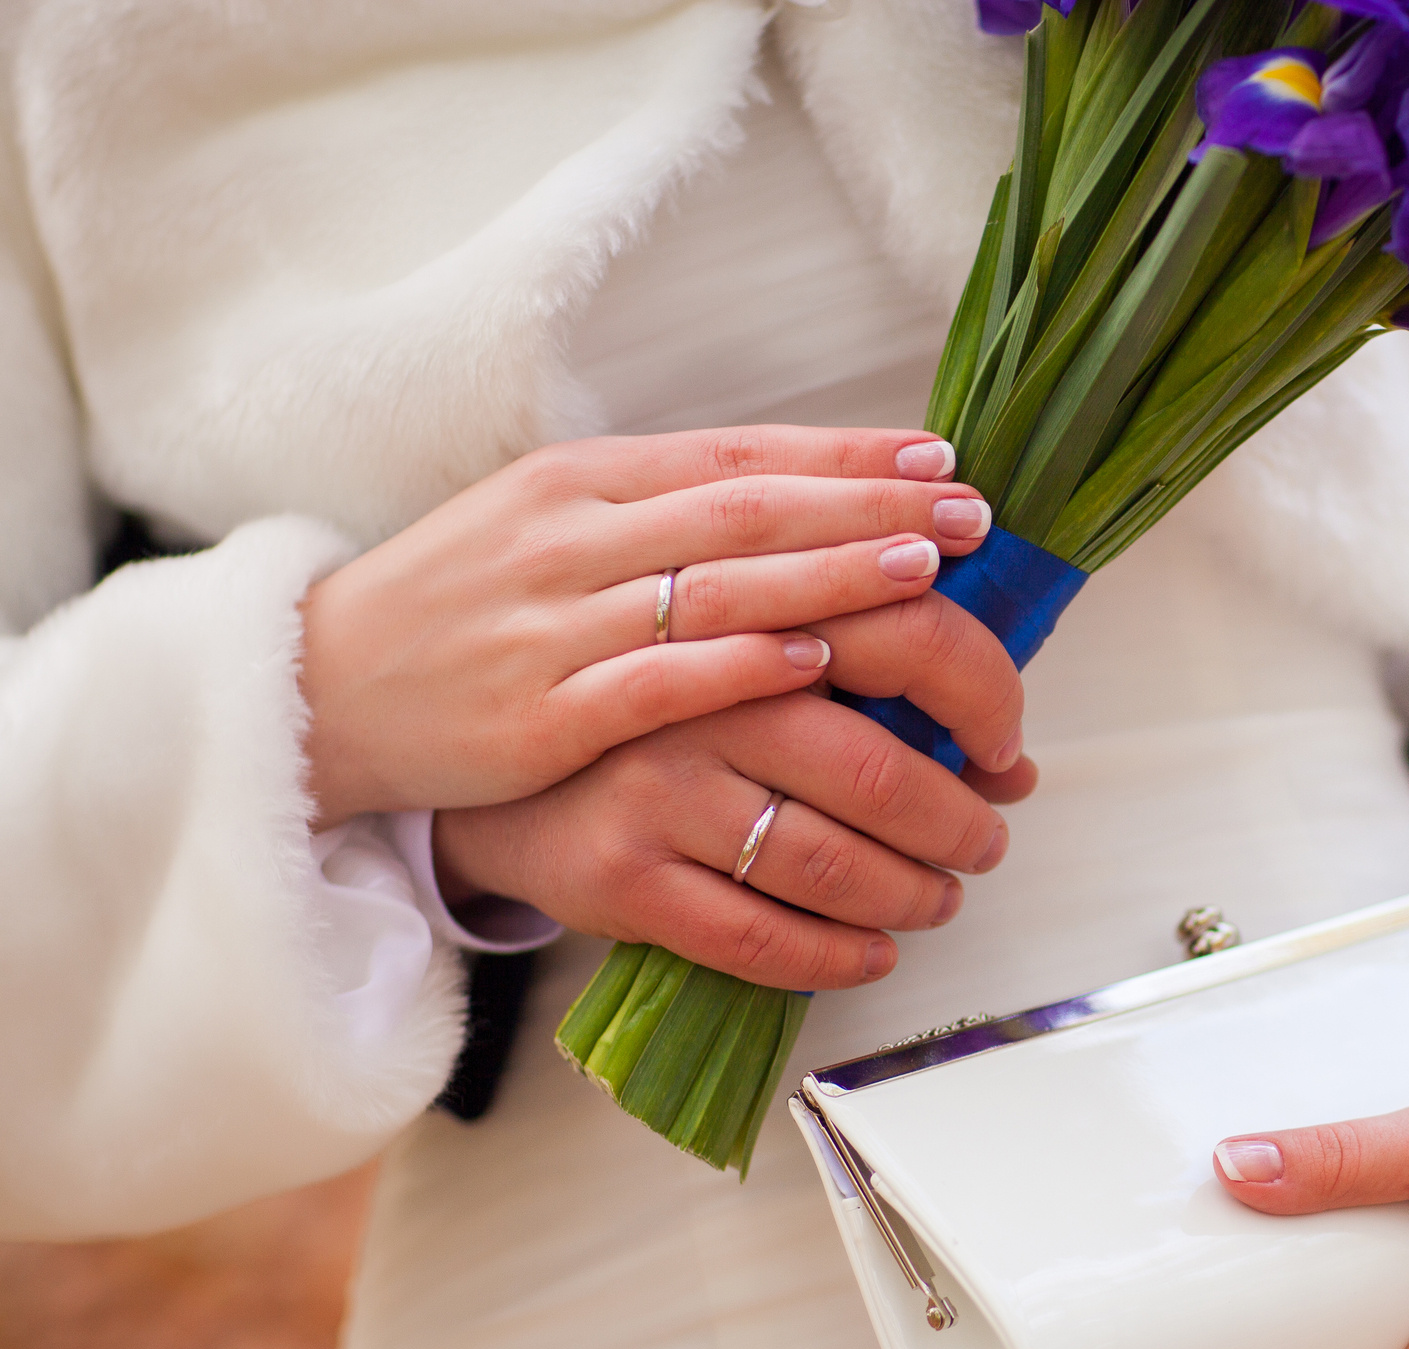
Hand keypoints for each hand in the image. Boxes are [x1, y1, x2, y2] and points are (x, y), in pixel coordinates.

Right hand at [298, 425, 1002, 826]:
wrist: (326, 688)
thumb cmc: (467, 608)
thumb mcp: (555, 526)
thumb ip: (669, 515)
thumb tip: (810, 505)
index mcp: (583, 482)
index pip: (739, 457)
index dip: (845, 457)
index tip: (941, 461)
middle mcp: (573, 539)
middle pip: (746, 512)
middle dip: (866, 508)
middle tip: (968, 515)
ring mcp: (554, 626)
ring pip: (715, 590)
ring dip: (828, 577)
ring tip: (923, 571)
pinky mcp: (541, 717)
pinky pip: (657, 685)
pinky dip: (739, 669)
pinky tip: (817, 663)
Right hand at [430, 605, 1038, 987]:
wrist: (496, 765)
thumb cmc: (660, 713)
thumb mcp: (751, 656)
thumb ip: (871, 676)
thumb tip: (1011, 760)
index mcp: (749, 616)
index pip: (906, 636)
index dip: (984, 696)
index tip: (1005, 745)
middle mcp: (701, 700)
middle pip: (879, 770)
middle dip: (959, 821)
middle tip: (985, 840)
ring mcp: (656, 793)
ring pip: (829, 863)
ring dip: (912, 893)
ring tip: (940, 897)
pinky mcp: (620, 879)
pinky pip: (760, 940)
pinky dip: (838, 957)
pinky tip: (872, 951)